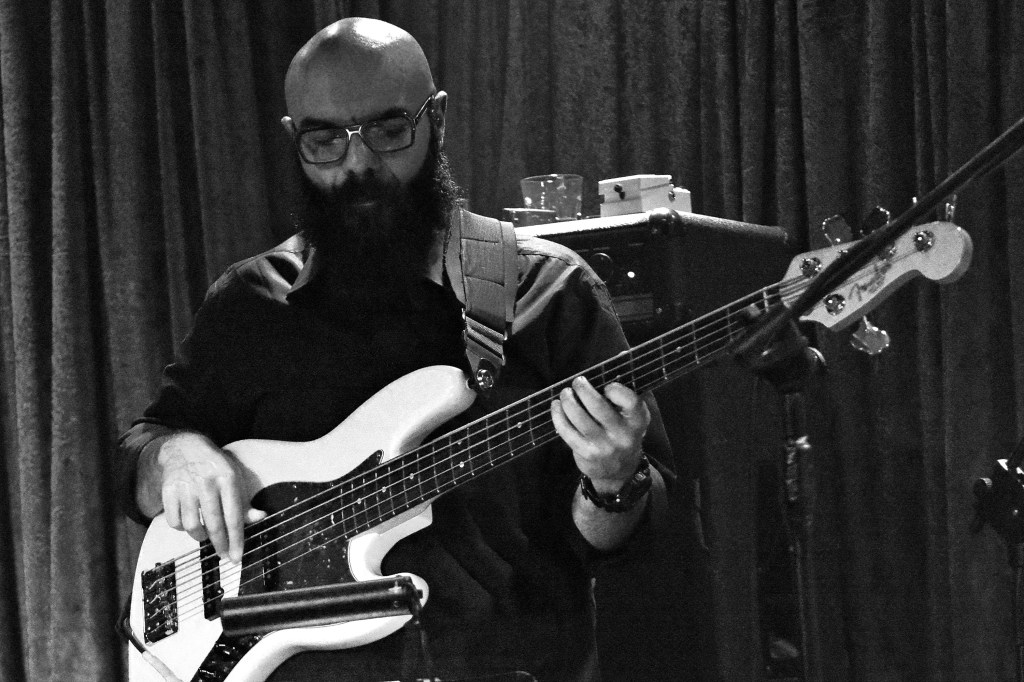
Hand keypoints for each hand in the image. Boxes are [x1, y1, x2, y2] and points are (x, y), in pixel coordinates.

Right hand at [156, 432, 264, 562]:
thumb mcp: (235, 478)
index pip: (234, 515)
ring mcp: (185, 487)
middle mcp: (206, 482)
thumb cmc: (215, 468)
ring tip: (205, 534)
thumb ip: (245, 502)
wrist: (186, 448)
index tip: (236, 557)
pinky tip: (189, 523)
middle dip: (220, 545)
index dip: (236, 539)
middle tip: (224, 556)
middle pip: (213, 523)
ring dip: (200, 536)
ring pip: (192, 526)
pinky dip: (181, 528)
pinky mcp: (168, 491)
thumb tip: (260, 517)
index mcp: (228, 478)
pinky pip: (174, 521)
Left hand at [551, 376, 650, 492]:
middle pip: (598, 406)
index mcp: (638, 420)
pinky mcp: (587, 454)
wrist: (620, 469)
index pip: (630, 401)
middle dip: (583, 389)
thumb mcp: (634, 413)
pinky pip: (567, 431)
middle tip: (578, 382)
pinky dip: (558, 416)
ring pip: (579, 418)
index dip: (616, 390)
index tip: (606, 386)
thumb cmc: (624, 430)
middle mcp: (623, 435)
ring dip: (568, 401)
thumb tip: (621, 352)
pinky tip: (557, 406)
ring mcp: (604, 447)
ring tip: (565, 393)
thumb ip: (628, 386)